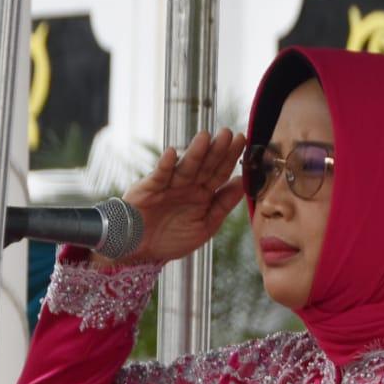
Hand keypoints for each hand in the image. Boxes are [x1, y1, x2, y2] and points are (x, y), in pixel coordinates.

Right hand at [101, 128, 246, 267]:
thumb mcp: (205, 227)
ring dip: (195, 152)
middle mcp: (188, 185)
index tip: (242, 140)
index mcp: (204, 193)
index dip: (231, 157)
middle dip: (217, 149)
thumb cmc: (172, 240)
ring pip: (185, 167)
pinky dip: (166, 164)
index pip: (220, 172)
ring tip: (205, 137)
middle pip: (206, 165)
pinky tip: (173, 153)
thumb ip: (223, 205)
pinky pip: (160, 174)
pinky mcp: (151, 187)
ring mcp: (170, 184)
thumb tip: (241, 183)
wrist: (141, 251)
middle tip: (228, 133)